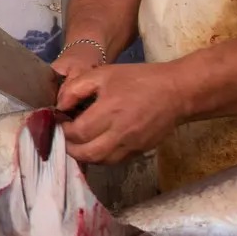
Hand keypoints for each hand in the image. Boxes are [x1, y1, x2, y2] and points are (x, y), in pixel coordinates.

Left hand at [55, 62, 187, 163]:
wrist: (176, 92)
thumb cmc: (139, 79)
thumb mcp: (104, 74)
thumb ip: (76, 88)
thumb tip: (60, 106)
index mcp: (109, 110)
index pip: (77, 132)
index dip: (63, 130)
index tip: (61, 121)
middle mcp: (120, 132)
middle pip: (86, 153)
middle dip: (70, 148)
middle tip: (65, 137)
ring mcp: (131, 145)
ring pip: (100, 162)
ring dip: (84, 155)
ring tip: (78, 143)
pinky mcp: (139, 151)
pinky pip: (114, 161)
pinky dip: (101, 157)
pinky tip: (96, 145)